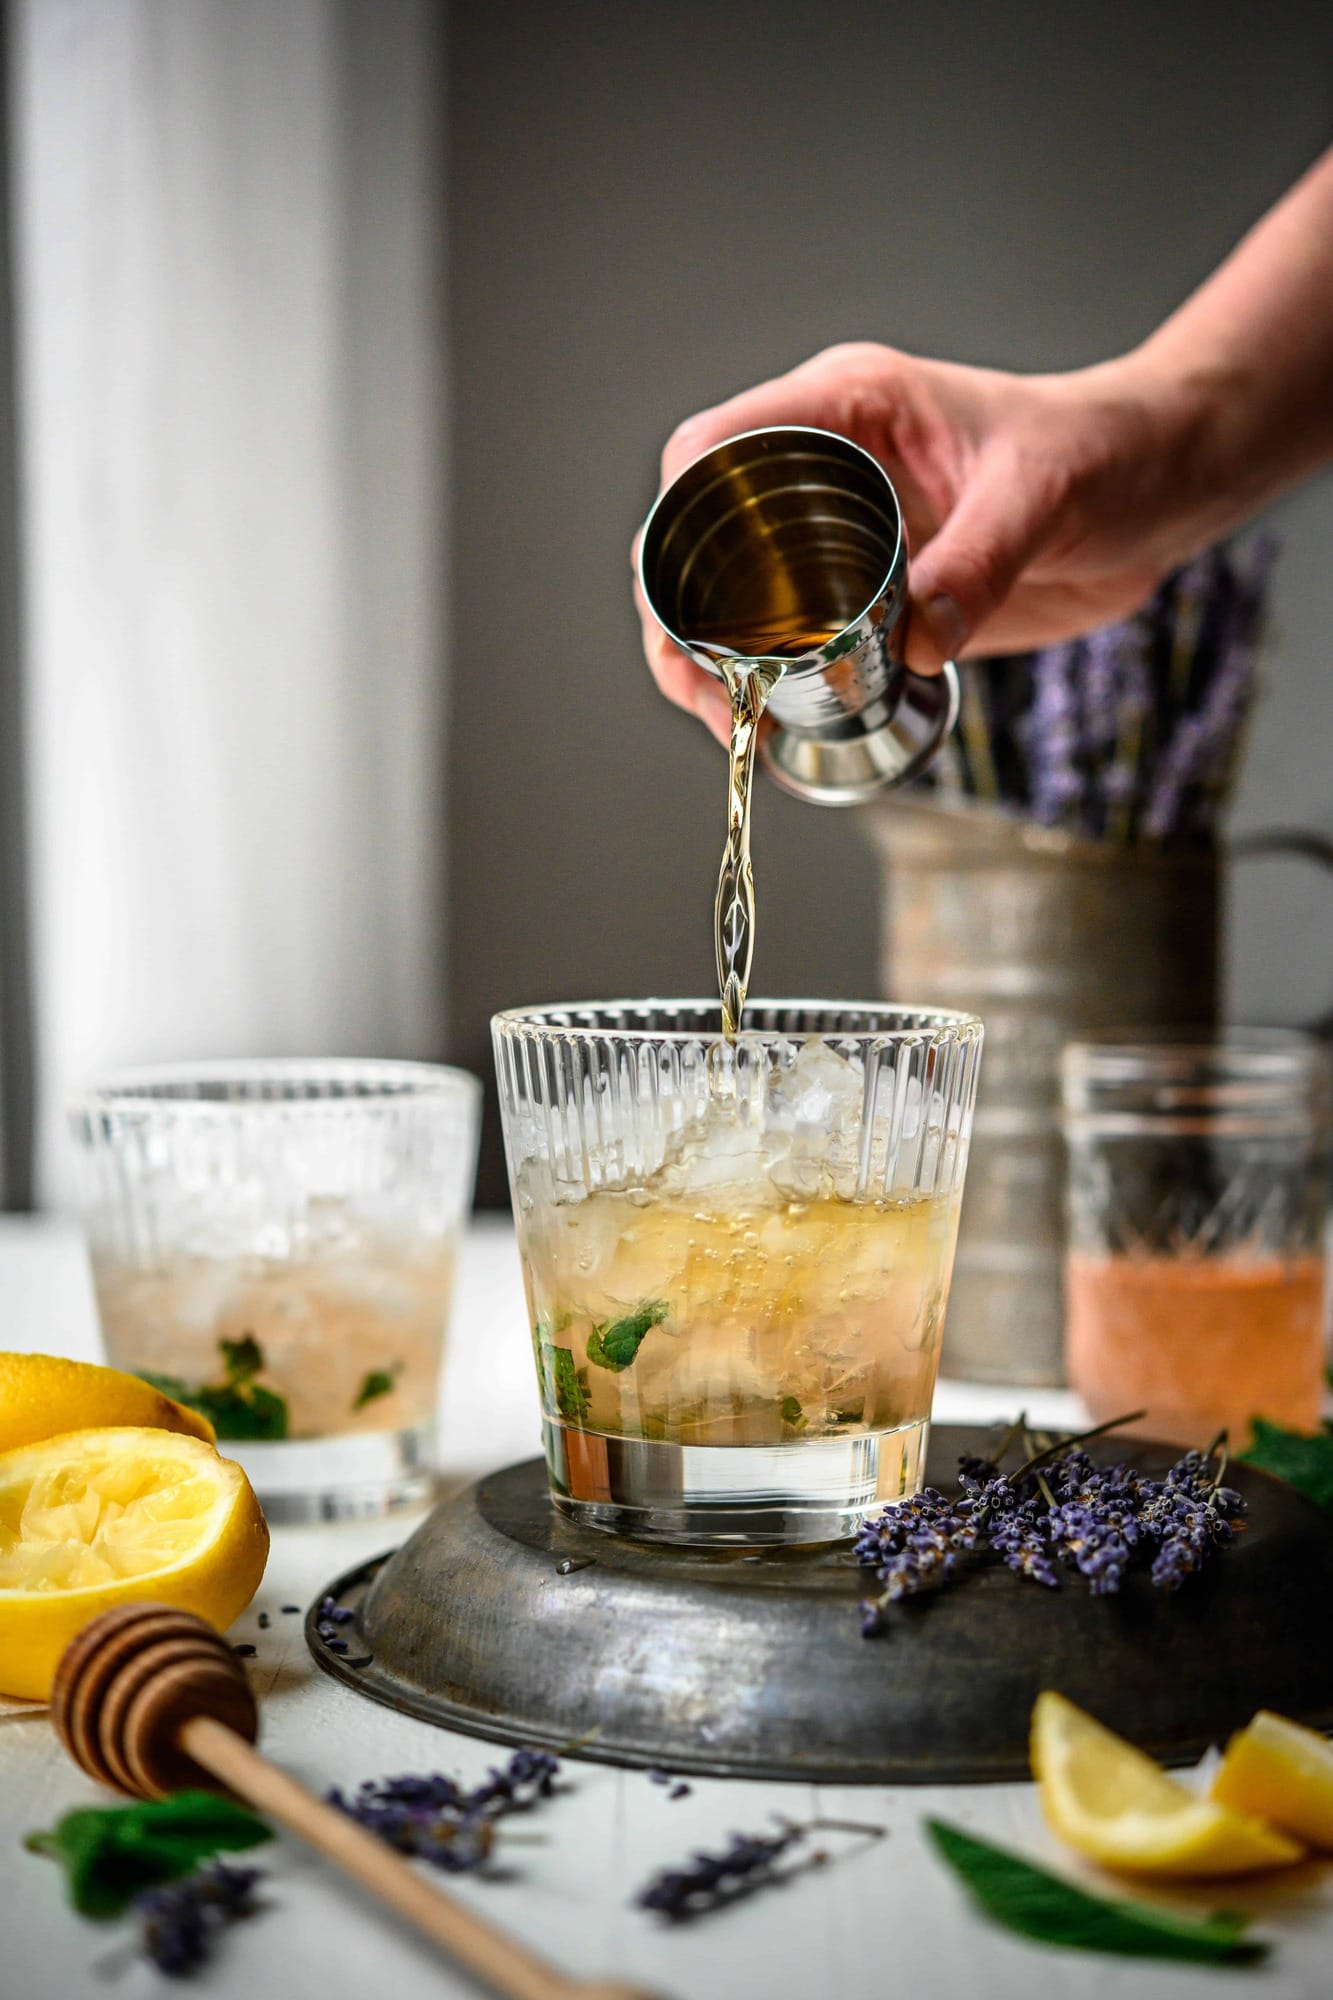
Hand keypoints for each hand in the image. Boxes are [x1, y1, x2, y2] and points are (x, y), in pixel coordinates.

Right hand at [634, 340, 1207, 743]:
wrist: (1158, 491)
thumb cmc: (1105, 455)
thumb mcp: (1043, 498)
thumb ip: (978, 563)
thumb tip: (915, 642)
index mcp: (847, 409)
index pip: (716, 445)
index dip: (679, 517)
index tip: (682, 595)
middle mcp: (825, 466)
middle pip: (698, 532)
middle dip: (677, 613)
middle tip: (704, 689)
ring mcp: (839, 532)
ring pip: (729, 593)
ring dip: (708, 658)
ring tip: (727, 723)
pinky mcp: (865, 591)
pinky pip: (789, 634)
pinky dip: (763, 679)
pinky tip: (766, 722)